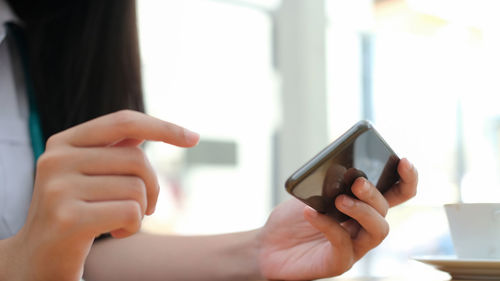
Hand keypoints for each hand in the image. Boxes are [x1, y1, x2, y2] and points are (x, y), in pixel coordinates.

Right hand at [5, 110, 198, 280]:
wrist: (38, 259)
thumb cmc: (75, 213)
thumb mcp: (88, 175)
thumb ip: (113, 150)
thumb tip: (154, 129)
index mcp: (63, 142)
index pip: (124, 121)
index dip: (163, 127)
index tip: (193, 138)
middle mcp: (56, 159)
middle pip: (138, 159)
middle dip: (153, 187)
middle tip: (145, 207)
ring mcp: (59, 188)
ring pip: (137, 188)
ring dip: (141, 211)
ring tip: (122, 222)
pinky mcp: (68, 218)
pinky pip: (131, 213)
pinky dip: (134, 227)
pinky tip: (117, 234)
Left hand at [257, 158, 416, 279]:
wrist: (268, 245)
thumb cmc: (292, 219)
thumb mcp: (310, 191)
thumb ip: (329, 179)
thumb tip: (341, 160)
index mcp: (362, 206)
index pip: (396, 194)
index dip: (406, 179)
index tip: (404, 161)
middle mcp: (363, 227)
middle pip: (385, 210)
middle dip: (375, 194)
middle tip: (358, 182)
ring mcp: (354, 246)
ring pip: (377, 230)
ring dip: (362, 211)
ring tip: (339, 200)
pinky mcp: (338, 262)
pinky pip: (343, 244)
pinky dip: (328, 225)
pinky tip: (310, 213)